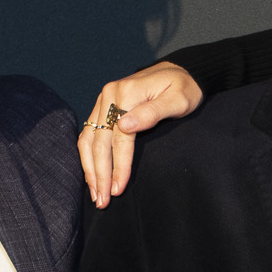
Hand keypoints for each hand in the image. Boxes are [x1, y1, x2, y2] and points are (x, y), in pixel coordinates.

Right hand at [79, 62, 202, 207]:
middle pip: (99, 141)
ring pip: (88, 139)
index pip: (119, 138)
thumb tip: (125, 126)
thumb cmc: (184, 88)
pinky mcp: (103, 107)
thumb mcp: (177, 100)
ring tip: (96, 194)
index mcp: (126, 93)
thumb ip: (152, 113)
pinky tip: (92, 175)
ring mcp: (103, 100)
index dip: (118, 166)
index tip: (118, 189)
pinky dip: (88, 156)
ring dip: (90, 169)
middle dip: (100, 174)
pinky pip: (89, 134)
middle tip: (103, 201)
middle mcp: (109, 95)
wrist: (179, 71)